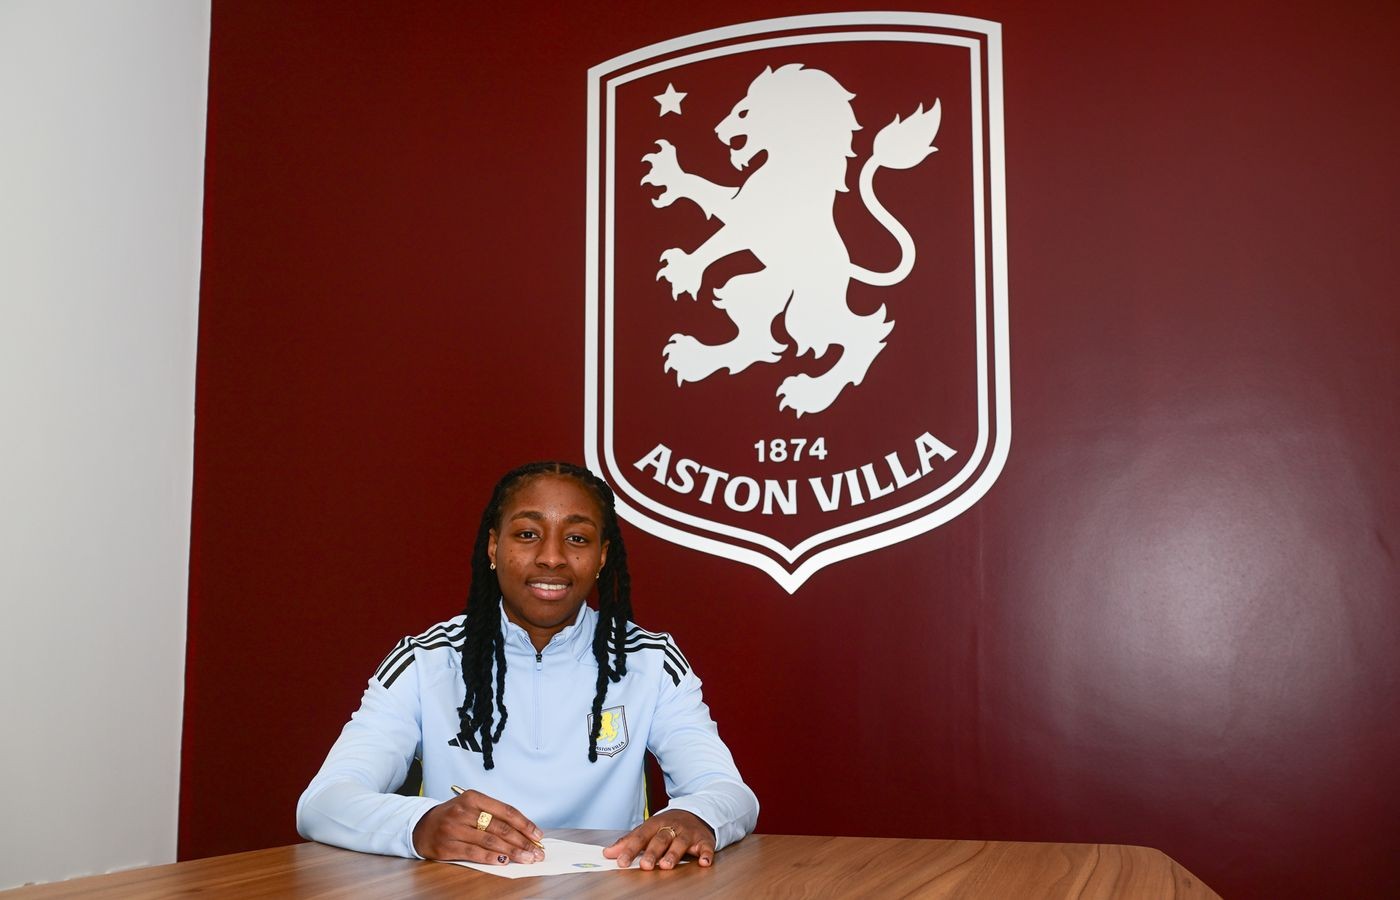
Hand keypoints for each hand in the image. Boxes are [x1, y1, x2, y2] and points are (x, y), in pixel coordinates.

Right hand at [411, 788, 544, 864]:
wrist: (421, 826)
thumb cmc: (453, 817)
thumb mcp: (471, 807)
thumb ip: (494, 816)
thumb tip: (524, 832)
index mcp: (473, 797)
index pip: (506, 811)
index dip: (524, 824)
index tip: (538, 835)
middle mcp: (464, 811)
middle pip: (500, 828)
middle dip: (523, 841)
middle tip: (537, 851)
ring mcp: (454, 829)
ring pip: (490, 841)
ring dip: (512, 852)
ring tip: (527, 858)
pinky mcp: (448, 846)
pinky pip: (474, 853)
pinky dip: (491, 858)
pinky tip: (504, 861)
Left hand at [602, 810, 715, 869]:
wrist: (696, 812)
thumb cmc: (668, 825)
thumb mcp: (648, 829)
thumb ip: (629, 841)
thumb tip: (608, 853)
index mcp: (656, 824)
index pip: (641, 836)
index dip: (631, 849)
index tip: (621, 862)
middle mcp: (672, 827)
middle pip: (661, 839)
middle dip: (653, 852)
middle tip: (645, 865)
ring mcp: (689, 833)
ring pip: (680, 842)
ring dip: (673, 854)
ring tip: (666, 865)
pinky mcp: (704, 840)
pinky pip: (706, 847)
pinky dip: (706, 855)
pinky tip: (704, 862)